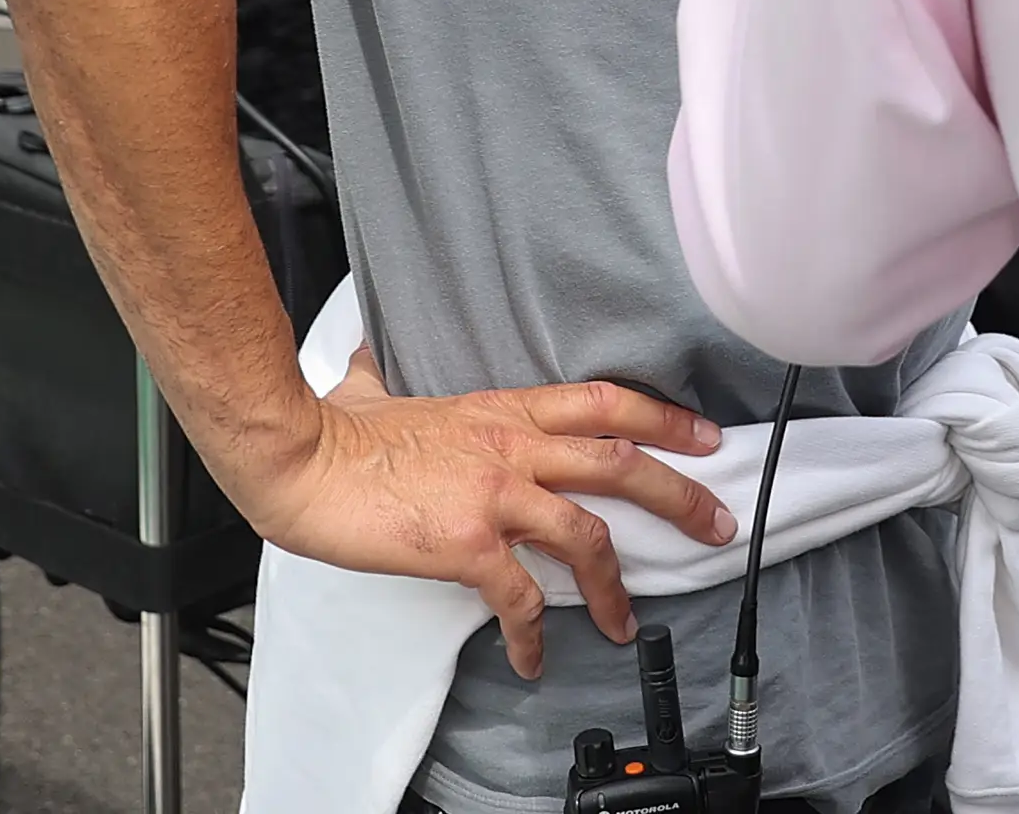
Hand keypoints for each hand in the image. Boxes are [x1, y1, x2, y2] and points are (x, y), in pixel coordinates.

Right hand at [233, 347, 735, 673]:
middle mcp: (511, 446)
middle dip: (678, 493)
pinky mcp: (466, 542)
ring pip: (587, 533)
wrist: (302, 460)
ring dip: (618, 583)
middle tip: (715, 521)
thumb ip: (389, 374)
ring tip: (629, 622)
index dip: (662, 417)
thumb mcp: (378, 386)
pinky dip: (534, 634)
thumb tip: (373, 361)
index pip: (602, 402)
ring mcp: (493, 493)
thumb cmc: (336, 430)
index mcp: (502, 410)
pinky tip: (533, 657)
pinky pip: (519, 597)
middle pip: (619, 461)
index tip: (703, 436)